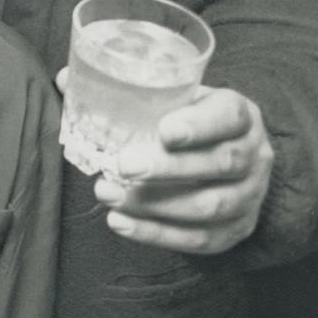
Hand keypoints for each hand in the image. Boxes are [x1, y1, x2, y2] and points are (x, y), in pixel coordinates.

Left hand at [60, 68, 275, 254]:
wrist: (232, 160)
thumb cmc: (190, 121)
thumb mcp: (173, 98)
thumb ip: (126, 89)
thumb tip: (64, 78)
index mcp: (240, 114)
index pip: (229, 117)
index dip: (199, 126)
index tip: (164, 130)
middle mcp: (254, 155)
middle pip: (220, 164)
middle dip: (168, 168)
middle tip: (123, 165)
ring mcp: (249, 197)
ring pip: (210, 206)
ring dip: (154, 204)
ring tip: (108, 193)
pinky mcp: (234, 231)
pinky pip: (199, 239)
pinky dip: (156, 234)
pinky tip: (120, 222)